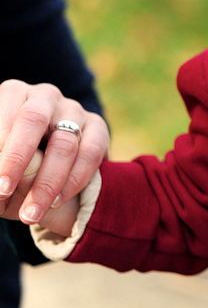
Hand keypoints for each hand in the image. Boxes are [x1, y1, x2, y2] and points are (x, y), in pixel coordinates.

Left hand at [0, 80, 108, 223]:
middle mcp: (44, 96)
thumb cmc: (11, 164)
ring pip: (65, 142)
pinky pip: (90, 152)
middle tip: (3, 192)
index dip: (0, 152)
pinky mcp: (97, 125)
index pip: (3, 118)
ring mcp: (74, 109)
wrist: (47, 166)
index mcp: (12, 94)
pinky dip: (74, 180)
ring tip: (30, 213)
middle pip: (33, 120)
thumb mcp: (0, 165)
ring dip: (47, 182)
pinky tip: (57, 201)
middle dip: (17, 160)